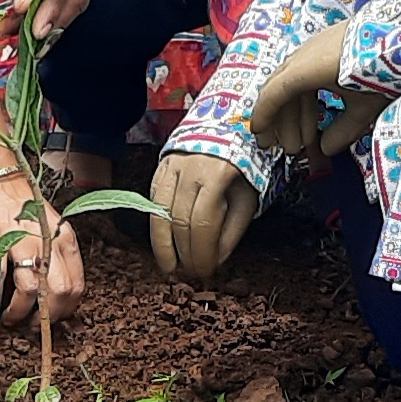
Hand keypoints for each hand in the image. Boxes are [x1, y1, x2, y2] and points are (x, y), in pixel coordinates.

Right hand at [0, 163, 84, 325]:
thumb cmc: (20, 202)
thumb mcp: (48, 228)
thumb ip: (54, 255)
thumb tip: (53, 293)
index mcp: (63, 238)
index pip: (76, 285)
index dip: (65, 310)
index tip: (52, 319)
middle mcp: (47, 240)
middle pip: (58, 293)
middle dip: (45, 317)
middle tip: (32, 326)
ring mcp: (20, 239)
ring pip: (30, 290)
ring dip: (18, 312)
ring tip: (9, 319)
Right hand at [147, 149, 259, 283]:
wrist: (225, 129)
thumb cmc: (241, 168)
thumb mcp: (248, 197)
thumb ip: (233, 231)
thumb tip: (216, 261)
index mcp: (218, 175)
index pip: (203, 223)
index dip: (202, 252)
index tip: (206, 271)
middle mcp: (190, 169)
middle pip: (180, 222)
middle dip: (185, 253)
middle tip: (192, 272)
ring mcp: (171, 167)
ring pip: (160, 214)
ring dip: (164, 246)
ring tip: (172, 266)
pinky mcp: (160, 168)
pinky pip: (153, 203)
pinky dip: (157, 227)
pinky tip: (164, 245)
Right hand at [243, 21, 354, 161]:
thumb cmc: (386, 71)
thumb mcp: (367, 106)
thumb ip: (343, 131)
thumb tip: (325, 148)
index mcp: (309, 67)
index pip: (275, 93)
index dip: (265, 116)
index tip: (260, 135)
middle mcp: (306, 53)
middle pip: (281, 88)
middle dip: (283, 122)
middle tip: (289, 149)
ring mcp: (317, 45)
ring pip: (295, 81)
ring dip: (297, 112)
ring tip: (307, 141)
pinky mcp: (330, 43)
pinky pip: (308, 71)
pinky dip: (309, 95)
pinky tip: (318, 115)